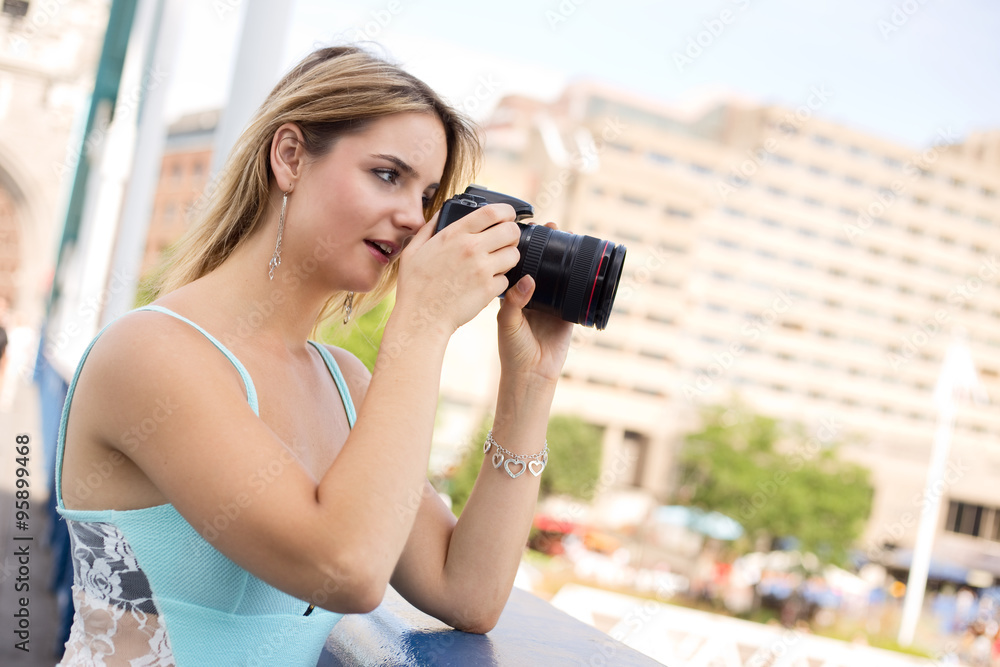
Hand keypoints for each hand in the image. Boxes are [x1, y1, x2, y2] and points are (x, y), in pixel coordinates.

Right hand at [395, 204, 520, 334]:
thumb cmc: (414, 286)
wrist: (421, 318)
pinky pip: (506, 280)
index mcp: (454, 234)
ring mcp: (482, 269)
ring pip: (514, 255)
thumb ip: (430, 228)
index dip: (506, 211)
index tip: (508, 216)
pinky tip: (485, 285)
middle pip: (511, 231)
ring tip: (495, 264)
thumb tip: (442, 212)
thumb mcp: (414, 250)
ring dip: (508, 258)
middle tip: (505, 242)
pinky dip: (499, 282)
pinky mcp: (489, 289)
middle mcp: (472, 248)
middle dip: (512, 235)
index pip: (492, 211)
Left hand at [496, 223, 573, 383]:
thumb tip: (528, 279)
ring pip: (562, 274)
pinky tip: (587, 264)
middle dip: (550, 245)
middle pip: (544, 264)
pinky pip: (578, 292)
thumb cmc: (512, 350)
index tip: (530, 229)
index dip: (526, 246)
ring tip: (570, 238)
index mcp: (515, 292)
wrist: (531, 374)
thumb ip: (514, 301)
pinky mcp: (569, 312)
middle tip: (554, 227)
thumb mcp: (507, 323)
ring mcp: (553, 302)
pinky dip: (583, 279)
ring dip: (567, 257)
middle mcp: (534, 294)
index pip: (522, 263)